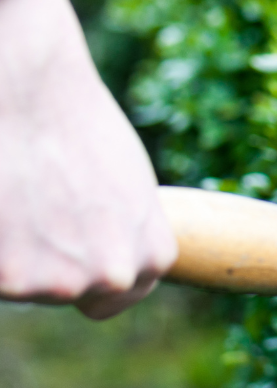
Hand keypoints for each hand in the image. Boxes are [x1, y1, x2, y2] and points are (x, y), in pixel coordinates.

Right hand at [0, 0, 177, 318]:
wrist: (30, 93)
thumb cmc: (78, 127)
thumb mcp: (129, 187)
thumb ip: (125, 231)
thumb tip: (111, 249)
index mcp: (151, 256)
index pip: (121, 294)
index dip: (91, 272)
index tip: (73, 253)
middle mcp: (113, 276)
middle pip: (66, 290)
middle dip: (47, 259)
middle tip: (36, 207)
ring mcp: (59, 282)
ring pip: (23, 284)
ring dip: (12, 253)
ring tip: (17, 196)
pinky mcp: (8, 278)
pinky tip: (1, 204)